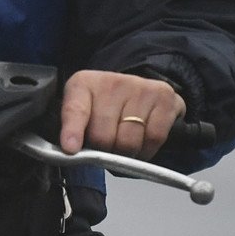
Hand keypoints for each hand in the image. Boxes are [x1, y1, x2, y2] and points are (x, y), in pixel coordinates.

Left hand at [59, 70, 185, 161]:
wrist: (137, 89)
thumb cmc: (105, 106)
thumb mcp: (82, 113)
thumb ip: (74, 130)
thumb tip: (74, 152)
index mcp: (83, 84)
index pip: (75, 110)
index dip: (73, 130)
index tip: (70, 148)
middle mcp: (111, 82)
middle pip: (103, 137)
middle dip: (104, 151)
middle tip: (106, 146)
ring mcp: (139, 87)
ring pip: (129, 143)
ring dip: (126, 154)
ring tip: (123, 143)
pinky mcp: (163, 96)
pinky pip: (153, 139)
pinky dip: (146, 150)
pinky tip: (141, 141)